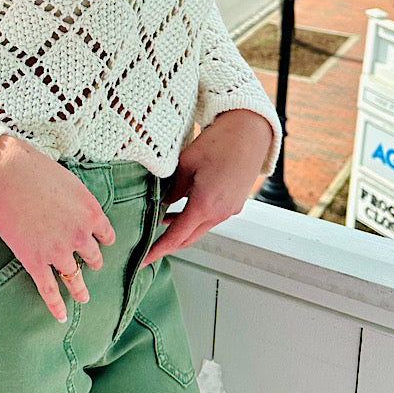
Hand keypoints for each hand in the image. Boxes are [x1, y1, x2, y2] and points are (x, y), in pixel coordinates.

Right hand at [0, 135, 115, 322]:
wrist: (6, 174)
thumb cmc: (35, 170)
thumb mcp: (70, 181)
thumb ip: (80, 201)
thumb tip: (79, 209)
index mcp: (91, 213)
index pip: (107, 235)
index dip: (103, 239)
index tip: (100, 242)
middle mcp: (79, 235)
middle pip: (93, 257)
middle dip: (91, 260)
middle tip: (90, 264)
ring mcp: (57, 251)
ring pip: (74, 277)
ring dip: (80, 288)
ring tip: (83, 296)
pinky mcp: (35, 261)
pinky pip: (49, 289)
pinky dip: (55, 305)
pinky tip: (60, 316)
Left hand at [142, 109, 273, 266]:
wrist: (250, 132)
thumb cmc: (219, 142)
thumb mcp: (186, 163)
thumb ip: (172, 188)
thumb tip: (161, 204)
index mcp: (205, 205)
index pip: (177, 236)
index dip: (158, 249)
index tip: (143, 260)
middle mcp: (220, 212)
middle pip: (189, 238)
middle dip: (168, 246)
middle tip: (147, 250)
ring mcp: (229, 209)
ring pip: (200, 228)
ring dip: (181, 230)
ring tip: (158, 226)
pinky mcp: (234, 203)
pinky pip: (210, 218)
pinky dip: (193, 219)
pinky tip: (178, 210)